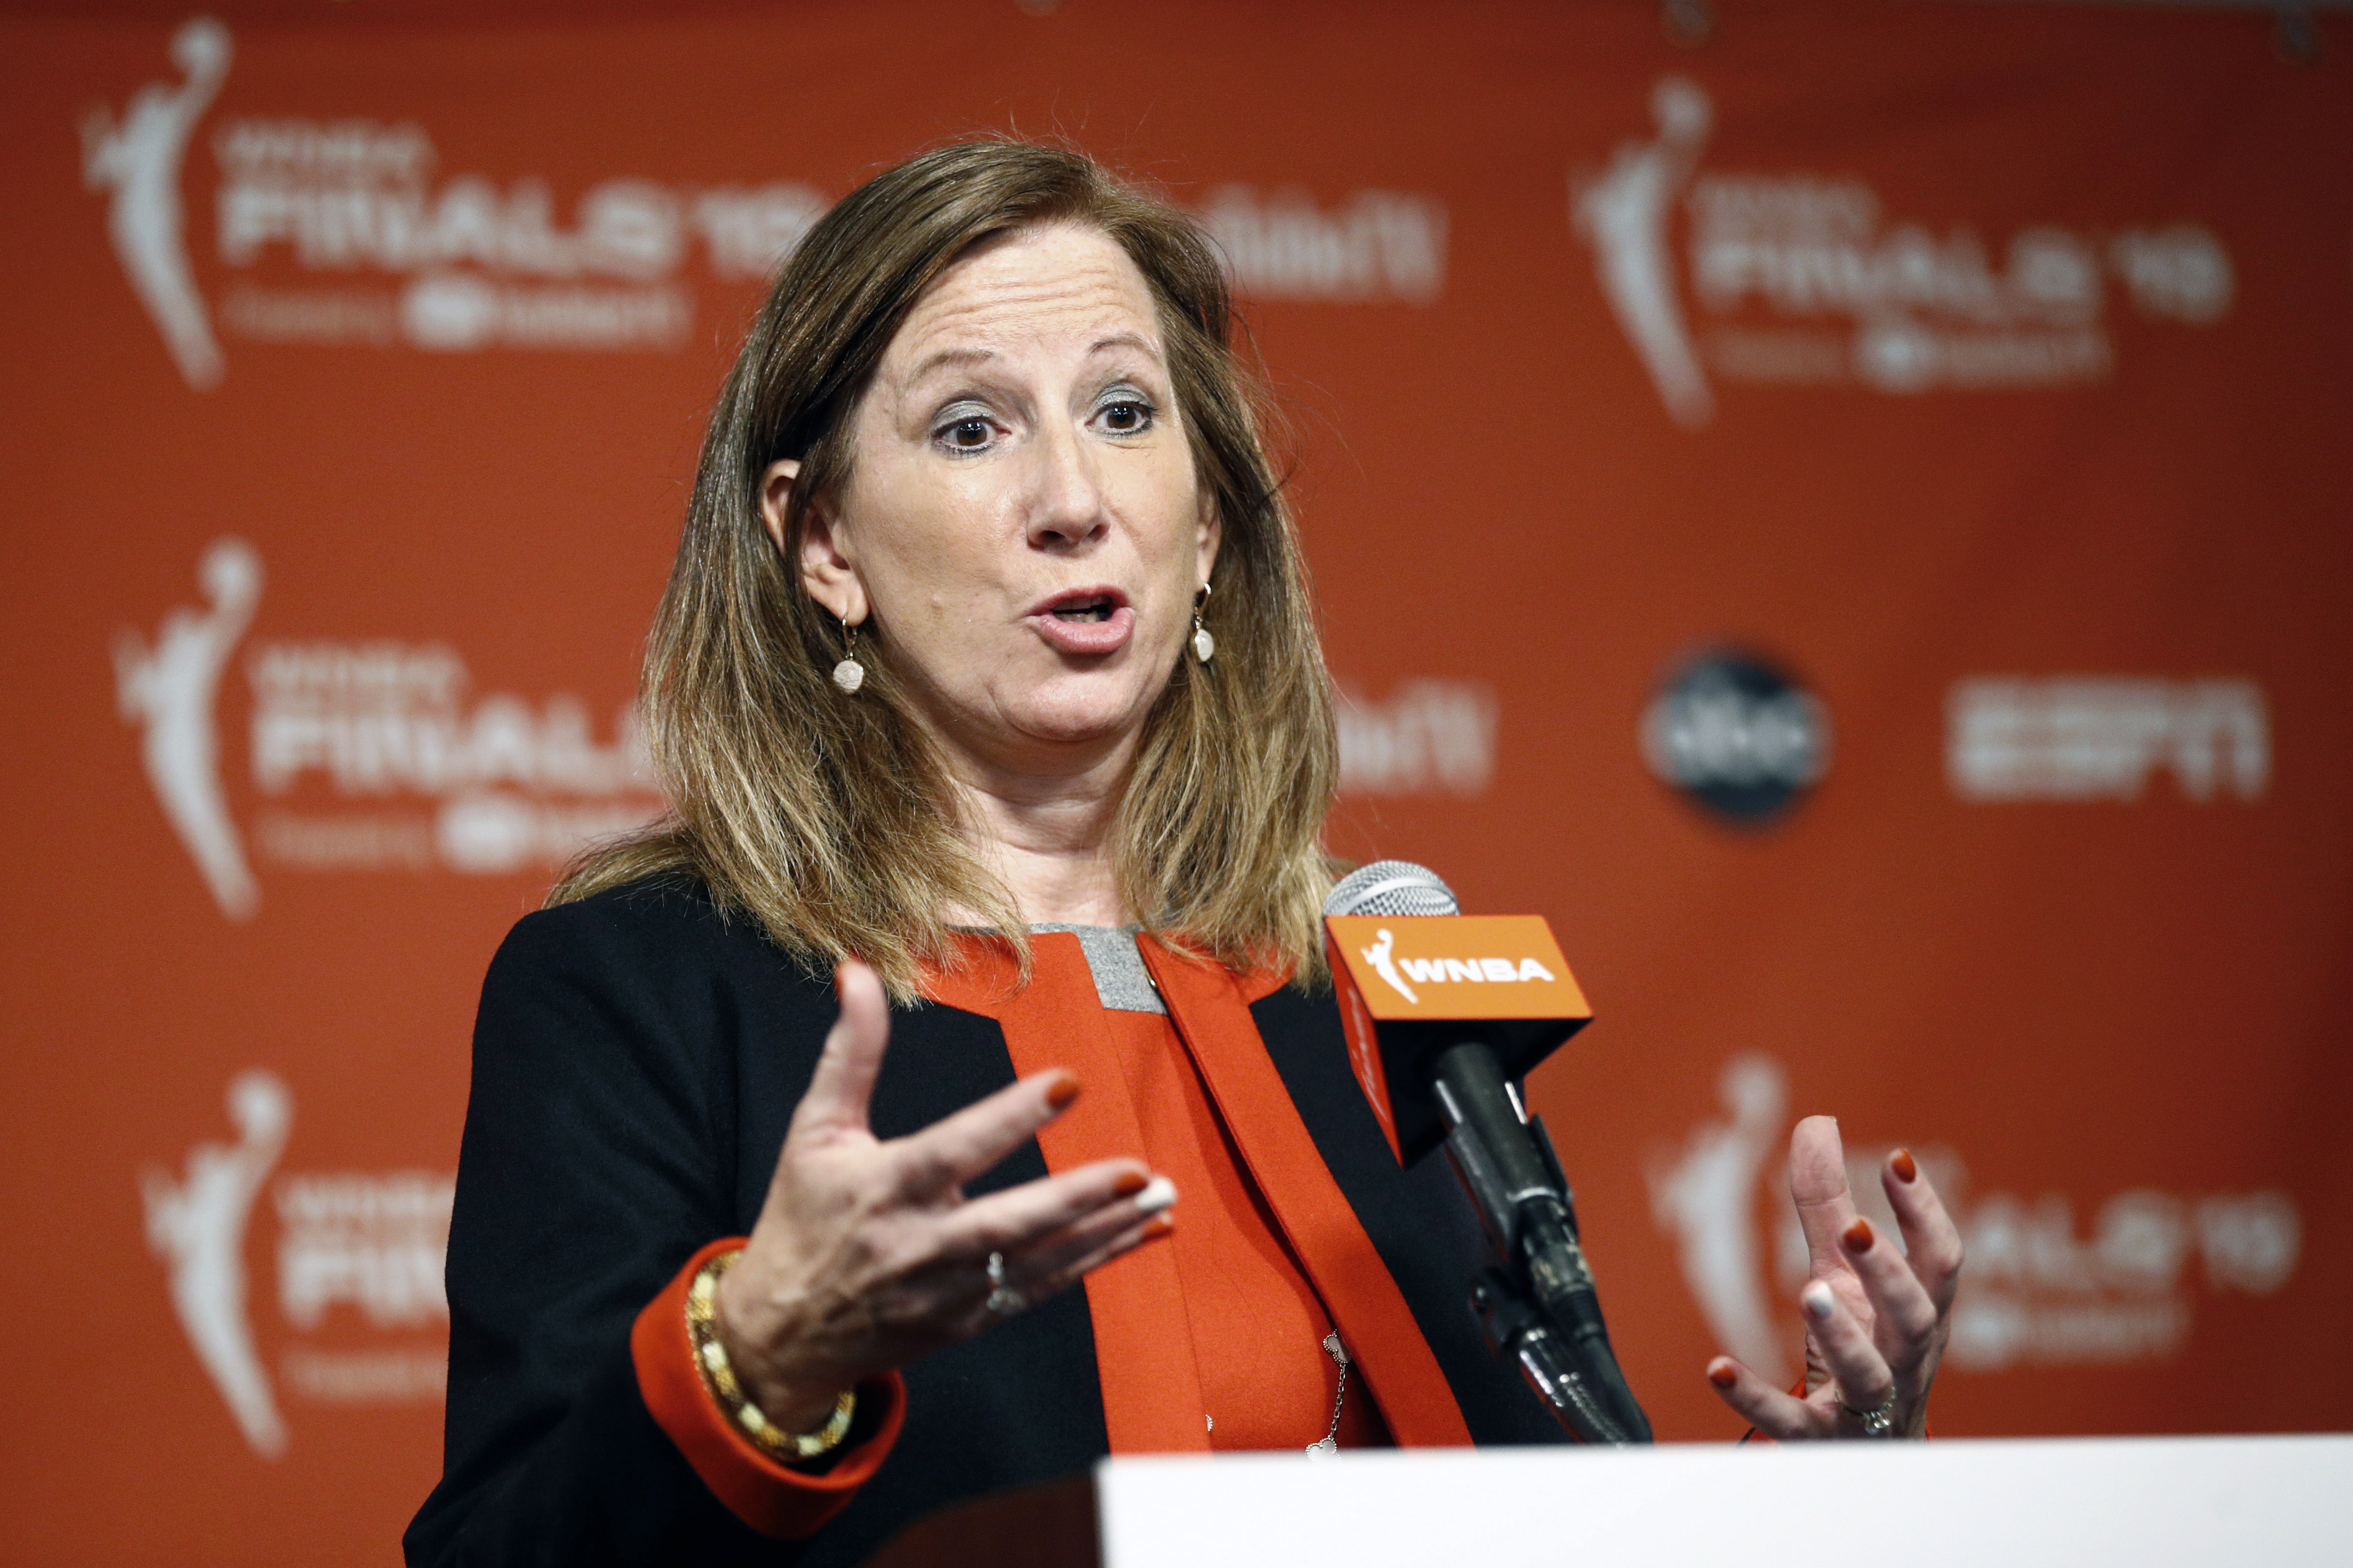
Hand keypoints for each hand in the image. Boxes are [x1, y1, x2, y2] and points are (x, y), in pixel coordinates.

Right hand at [713, 960, 1174, 1430]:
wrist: (784, 1336)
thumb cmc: (803, 1218)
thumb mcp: (814, 1130)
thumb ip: (849, 1052)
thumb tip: (855, 971)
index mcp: (885, 1188)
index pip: (954, 1150)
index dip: (1010, 1118)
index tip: (1068, 1083)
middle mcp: (922, 1245)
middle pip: (1009, 1222)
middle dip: (1078, 1198)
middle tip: (1141, 1171)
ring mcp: (950, 1290)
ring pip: (1040, 1261)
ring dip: (1107, 1230)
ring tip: (1165, 1198)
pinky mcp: (970, 1321)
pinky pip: (1042, 1289)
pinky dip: (1096, 1262)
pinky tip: (1144, 1234)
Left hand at [1704, 1115, 1962, 1438]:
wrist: (1868, 1449)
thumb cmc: (1864, 1345)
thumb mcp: (1843, 1275)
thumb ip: (1827, 1204)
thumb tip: (1818, 1121)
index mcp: (1918, 1313)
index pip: (1940, 1262)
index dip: (1924, 1212)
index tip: (1896, 1158)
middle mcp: (1906, 1359)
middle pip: (1916, 1316)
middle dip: (1890, 1272)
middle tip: (1856, 1228)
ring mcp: (1868, 1405)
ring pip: (1871, 1374)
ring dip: (1844, 1334)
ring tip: (1811, 1292)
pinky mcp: (1822, 1440)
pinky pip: (1792, 1424)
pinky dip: (1755, 1397)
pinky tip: (1716, 1368)